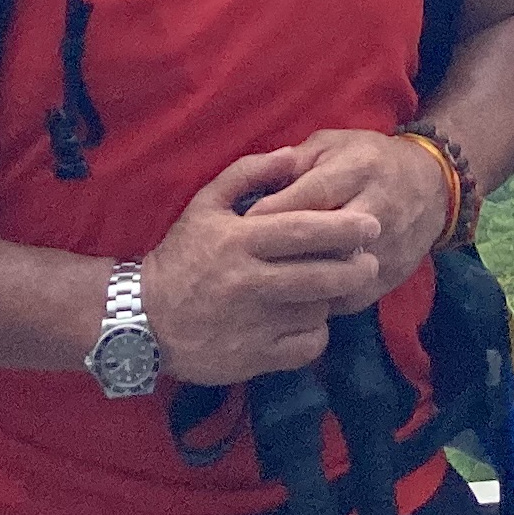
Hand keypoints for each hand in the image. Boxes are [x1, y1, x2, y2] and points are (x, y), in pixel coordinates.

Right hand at [137, 144, 386, 383]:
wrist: (142, 319)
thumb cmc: (181, 256)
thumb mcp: (205, 204)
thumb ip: (248, 173)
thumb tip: (291, 155)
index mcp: (239, 241)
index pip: (301, 231)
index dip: (342, 227)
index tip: (371, 224)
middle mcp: (248, 283)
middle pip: (318, 276)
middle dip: (354, 268)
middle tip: (370, 262)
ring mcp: (251, 324)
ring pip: (314, 311)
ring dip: (330, 300)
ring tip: (330, 290)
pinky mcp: (253, 359)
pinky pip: (304, 347)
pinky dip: (315, 334)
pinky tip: (309, 321)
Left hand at [230, 127, 460, 286]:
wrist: (431, 185)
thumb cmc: (367, 159)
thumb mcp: (332, 145)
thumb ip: (295, 162)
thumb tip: (254, 185)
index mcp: (358, 169)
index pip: (313, 196)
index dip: (276, 213)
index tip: (243, 228)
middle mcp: (377, 207)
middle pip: (327, 241)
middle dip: (286, 255)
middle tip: (250, 265)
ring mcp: (389, 245)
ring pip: (340, 275)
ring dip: (303, 286)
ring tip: (269, 289)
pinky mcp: (393, 274)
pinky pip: (351, 297)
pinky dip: (322, 302)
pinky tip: (296, 302)